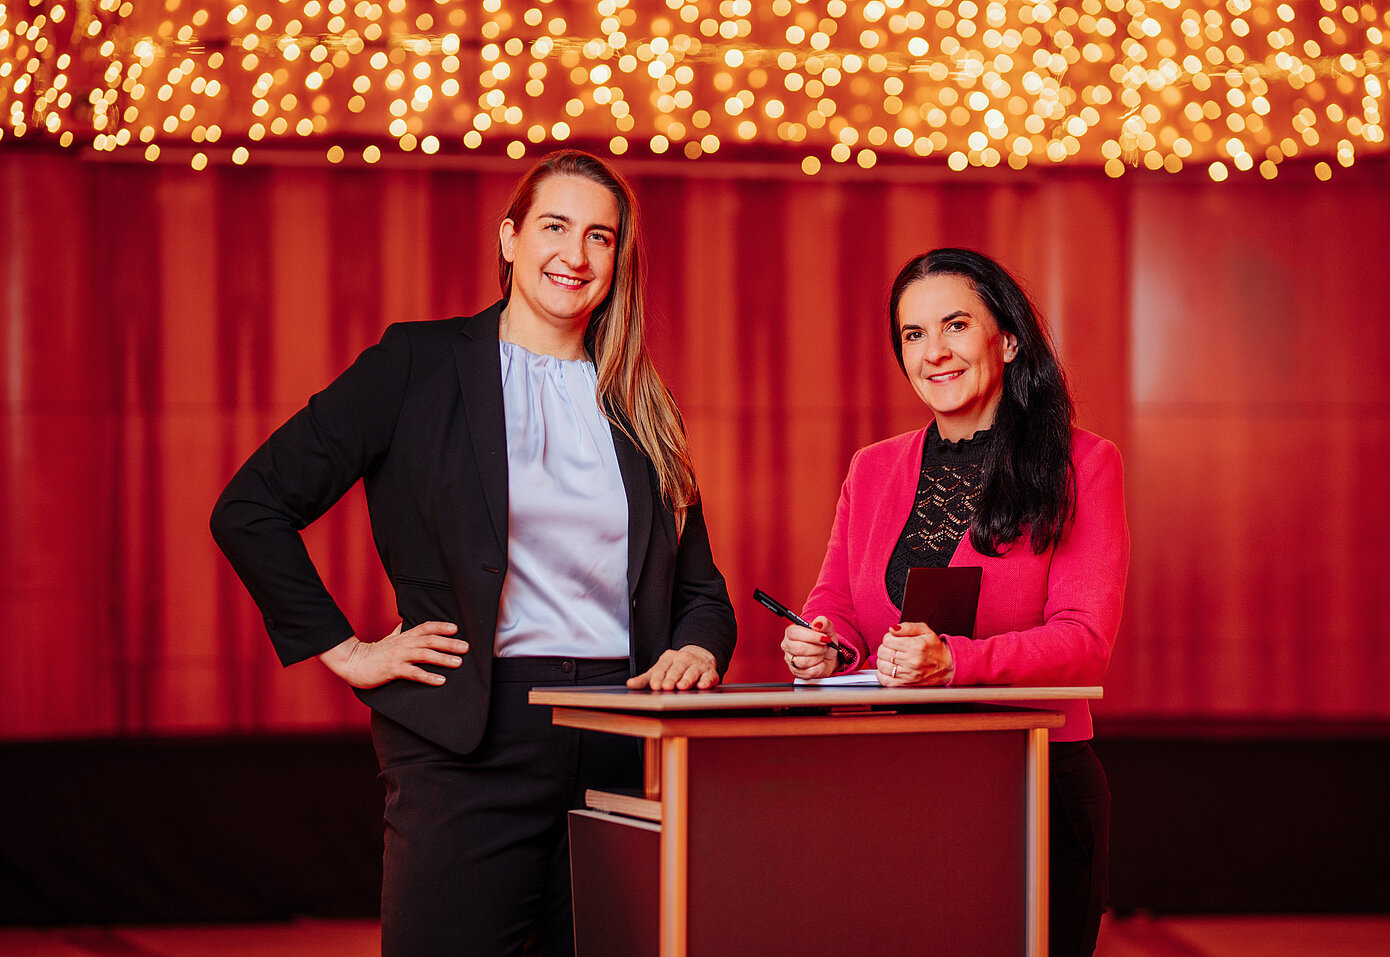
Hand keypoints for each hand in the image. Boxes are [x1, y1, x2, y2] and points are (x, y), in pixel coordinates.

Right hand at [317, 621, 468, 688]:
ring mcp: (399, 656)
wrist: (352, 663)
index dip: (441, 626)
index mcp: (404, 636)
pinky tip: (440, 680)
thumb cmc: (372, 653)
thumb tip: (404, 623)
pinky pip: (414, 673)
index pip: (426, 627)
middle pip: (430, 640)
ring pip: (425, 655)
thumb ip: (399, 632)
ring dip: (443, 658)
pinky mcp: (393, 670)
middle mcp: (404, 644)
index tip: (456, 628)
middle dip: (449, 643)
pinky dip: (428, 676)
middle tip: (466, 647)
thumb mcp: (388, 639)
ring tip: (458, 662)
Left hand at [627, 645, 719, 690]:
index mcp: (669, 658)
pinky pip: (708, 676)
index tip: (654, 686)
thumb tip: (630, 684)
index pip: (662, 667)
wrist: (700, 657)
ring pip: (692, 671)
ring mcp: (697, 665)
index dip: (658, 677)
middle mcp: (684, 659)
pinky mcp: (710, 672)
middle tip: (666, 687)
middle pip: (677, 669)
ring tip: (682, 686)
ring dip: (687, 679)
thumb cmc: (675, 668)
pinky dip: (706, 680)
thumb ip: (645, 679)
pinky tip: (702, 685)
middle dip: (671, 678)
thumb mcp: (659, 671)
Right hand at [782, 617, 839, 678]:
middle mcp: (788, 646)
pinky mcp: (797, 673)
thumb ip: (824, 622)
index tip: (823, 638)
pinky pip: (810, 672)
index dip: (811, 636)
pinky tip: (819, 663)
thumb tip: (818, 623)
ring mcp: (791, 660)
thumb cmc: (825, 642)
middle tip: (823, 646)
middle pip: (799, 649)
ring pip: (804, 662)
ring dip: (818, 658)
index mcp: (791, 632)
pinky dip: (820, 667)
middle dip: (817, 648)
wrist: (829, 657)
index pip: (794, 633)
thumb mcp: (827, 630)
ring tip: (821, 654)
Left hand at [876, 621, 952, 686]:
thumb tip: (892, 629)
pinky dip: (882, 674)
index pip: (887, 640)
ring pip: (882, 665)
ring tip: (891, 658)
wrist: (948, 666)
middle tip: (893, 649)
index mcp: (915, 646)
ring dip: (883, 660)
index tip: (893, 640)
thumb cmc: (935, 648)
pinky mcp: (906, 685)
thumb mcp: (925, 631)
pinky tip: (888, 669)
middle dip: (885, 648)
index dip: (888, 638)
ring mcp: (908, 674)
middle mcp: (911, 661)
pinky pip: (886, 681)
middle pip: (883, 652)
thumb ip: (907, 627)